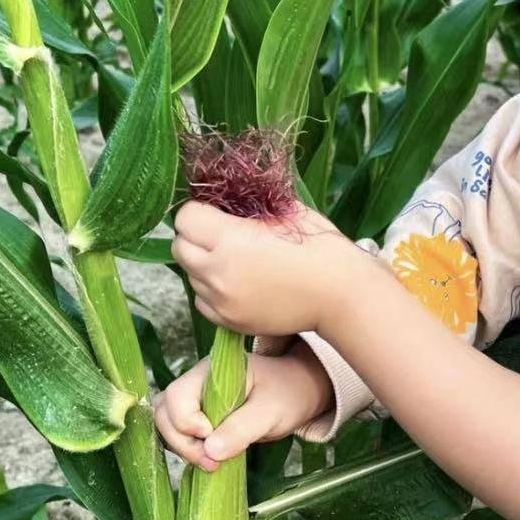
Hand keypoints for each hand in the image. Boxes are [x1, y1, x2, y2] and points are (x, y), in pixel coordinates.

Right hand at [151, 338, 333, 468]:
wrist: (297, 392)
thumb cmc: (287, 394)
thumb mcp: (271, 411)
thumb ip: (242, 428)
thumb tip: (211, 450)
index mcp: (212, 371)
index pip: (177, 397)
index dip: (188, 424)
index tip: (213, 438)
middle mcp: (197, 382)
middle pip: (164, 412)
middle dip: (182, 441)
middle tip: (212, 462)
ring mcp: (195, 399)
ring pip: (166, 424)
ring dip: (182, 447)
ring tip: (212, 463)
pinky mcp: (199, 416)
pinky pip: (178, 433)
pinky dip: (187, 448)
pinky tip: (208, 458)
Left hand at [171, 199, 359, 337]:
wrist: (339, 294)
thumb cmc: (320, 246)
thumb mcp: (286, 211)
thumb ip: (249, 204)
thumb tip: (227, 197)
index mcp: (231, 239)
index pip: (186, 218)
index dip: (200, 210)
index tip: (218, 211)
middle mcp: (218, 272)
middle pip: (180, 247)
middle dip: (195, 235)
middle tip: (221, 233)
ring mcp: (221, 301)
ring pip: (189, 275)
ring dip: (202, 263)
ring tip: (233, 259)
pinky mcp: (229, 322)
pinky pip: (201, 301)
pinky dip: (211, 290)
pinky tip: (237, 281)